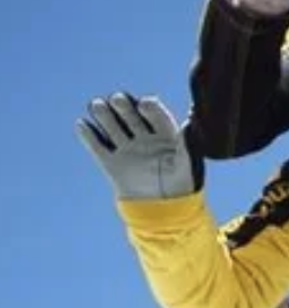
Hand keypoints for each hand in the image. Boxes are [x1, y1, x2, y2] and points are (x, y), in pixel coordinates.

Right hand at [77, 93, 201, 199]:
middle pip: (133, 118)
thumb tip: (187, 125)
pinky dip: (89, 136)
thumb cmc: (182, 184)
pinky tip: (81, 124)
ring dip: (105, 116)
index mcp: (166, 135)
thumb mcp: (187, 164)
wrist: (162, 209)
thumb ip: (186, 145)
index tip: (144, 103)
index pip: (157, 116)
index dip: (151, 108)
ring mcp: (128, 149)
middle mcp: (145, 138)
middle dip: (125, 107)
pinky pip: (98, 147)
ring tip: (97, 104)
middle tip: (118, 98)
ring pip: (114, 128)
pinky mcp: (112, 163)